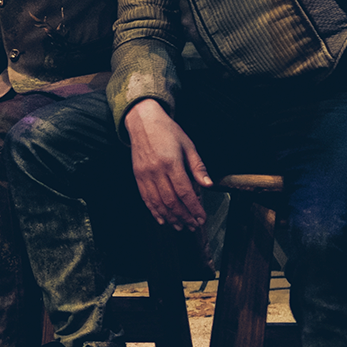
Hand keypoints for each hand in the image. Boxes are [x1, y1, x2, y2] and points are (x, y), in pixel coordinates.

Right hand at [122, 99, 210, 229]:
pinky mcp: (137, 176)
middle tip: (193, 225)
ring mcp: (145, 174)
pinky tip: (162, 219)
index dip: (194, 208)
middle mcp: (156, 170)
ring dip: (170, 217)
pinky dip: (154, 211)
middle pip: (171, 201)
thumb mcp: (188, 145)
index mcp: (171, 162)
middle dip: (184, 216)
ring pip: (158, 202)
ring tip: (179, 226)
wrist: (143, 121)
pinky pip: (146, 198)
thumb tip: (208, 185)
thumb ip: (198, 167)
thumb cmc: (167, 131)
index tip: (201, 217)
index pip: (184, 191)